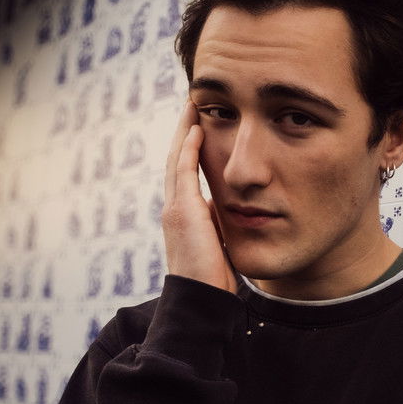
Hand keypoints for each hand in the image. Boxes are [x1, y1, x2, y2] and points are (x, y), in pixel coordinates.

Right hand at [162, 100, 236, 292]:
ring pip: (177, 158)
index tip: (201, 126)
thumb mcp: (219, 244)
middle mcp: (174, 207)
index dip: (191, 148)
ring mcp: (175, 208)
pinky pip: (183, 170)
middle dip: (184, 131)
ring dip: (184, 130)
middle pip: (176, 158)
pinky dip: (188, 148)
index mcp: (183, 215)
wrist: (202, 300)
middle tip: (192, 103)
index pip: (184, 172)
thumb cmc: (214, 280)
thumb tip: (228, 210)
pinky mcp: (182, 211)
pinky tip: (197, 128)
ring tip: (192, 105)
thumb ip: (219, 224)